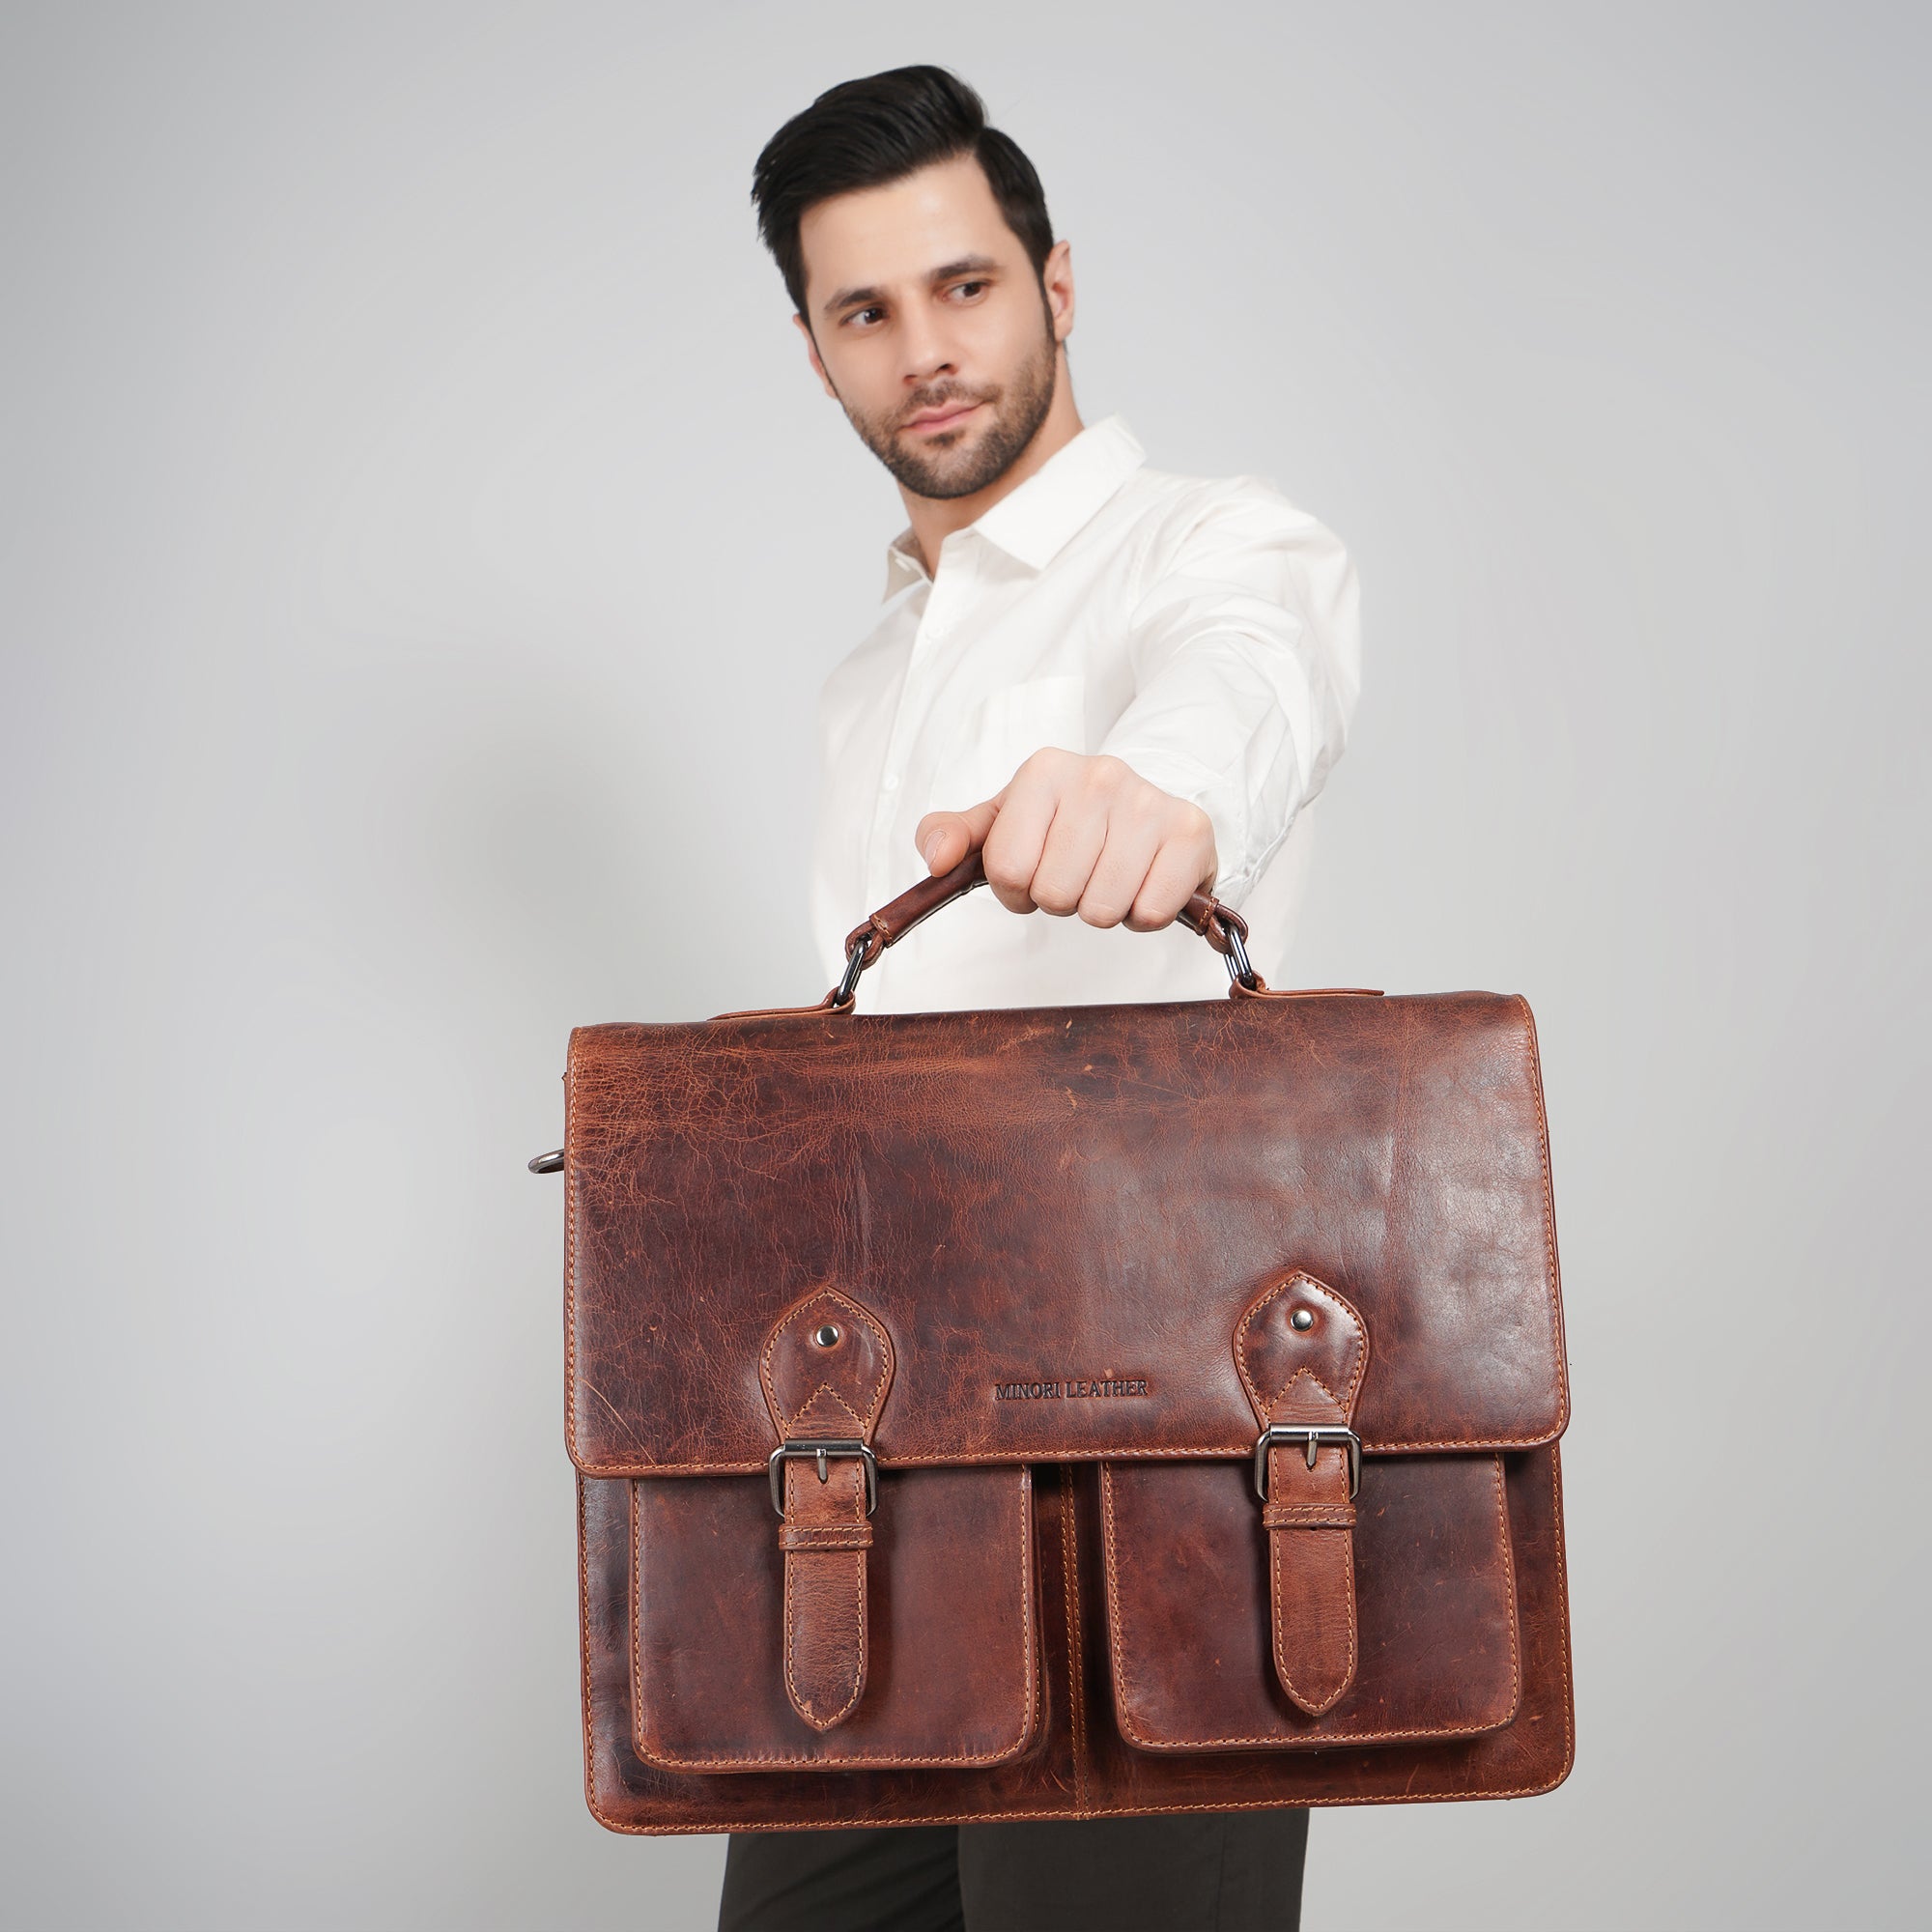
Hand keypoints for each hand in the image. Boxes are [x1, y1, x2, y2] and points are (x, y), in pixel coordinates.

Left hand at [914, 749, 1217, 929]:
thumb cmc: (1067, 821)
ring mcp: (1149, 801)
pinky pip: (1150, 913)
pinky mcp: (1191, 833)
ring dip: (1102, 910)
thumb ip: (951, 836)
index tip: (1035, 871)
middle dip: (1062, 900)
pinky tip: (1142, 883)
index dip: (1016, 890)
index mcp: (1045, 770)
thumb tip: (936, 860)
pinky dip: (1143, 915)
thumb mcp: (1002, 822)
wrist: (1148, 809)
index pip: (1006, 869)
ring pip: (1101, 909)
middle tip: (1079, 875)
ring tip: (1110, 877)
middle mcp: (1099, 776)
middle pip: (1054, 893)